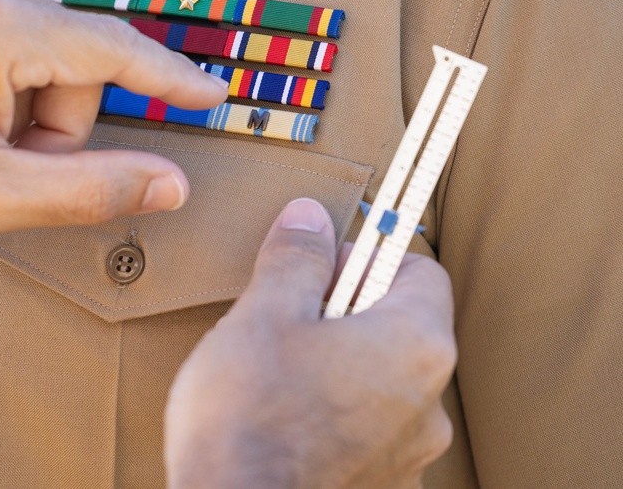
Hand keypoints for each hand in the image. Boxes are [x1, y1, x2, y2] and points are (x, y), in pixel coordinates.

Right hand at [165, 199, 455, 488]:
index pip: (422, 272)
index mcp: (415, 346)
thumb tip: (310, 217)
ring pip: (382, 383)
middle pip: (401, 328)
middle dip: (346, 311)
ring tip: (279, 372)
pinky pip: (369, 432)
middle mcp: (430, 405)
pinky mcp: (381, 488)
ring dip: (340, 365)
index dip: (368, 257)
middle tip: (288, 315)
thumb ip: (296, 259)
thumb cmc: (249, 418)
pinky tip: (286, 419)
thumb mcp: (263, 314)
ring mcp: (410, 456)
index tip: (321, 263)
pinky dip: (336, 415)